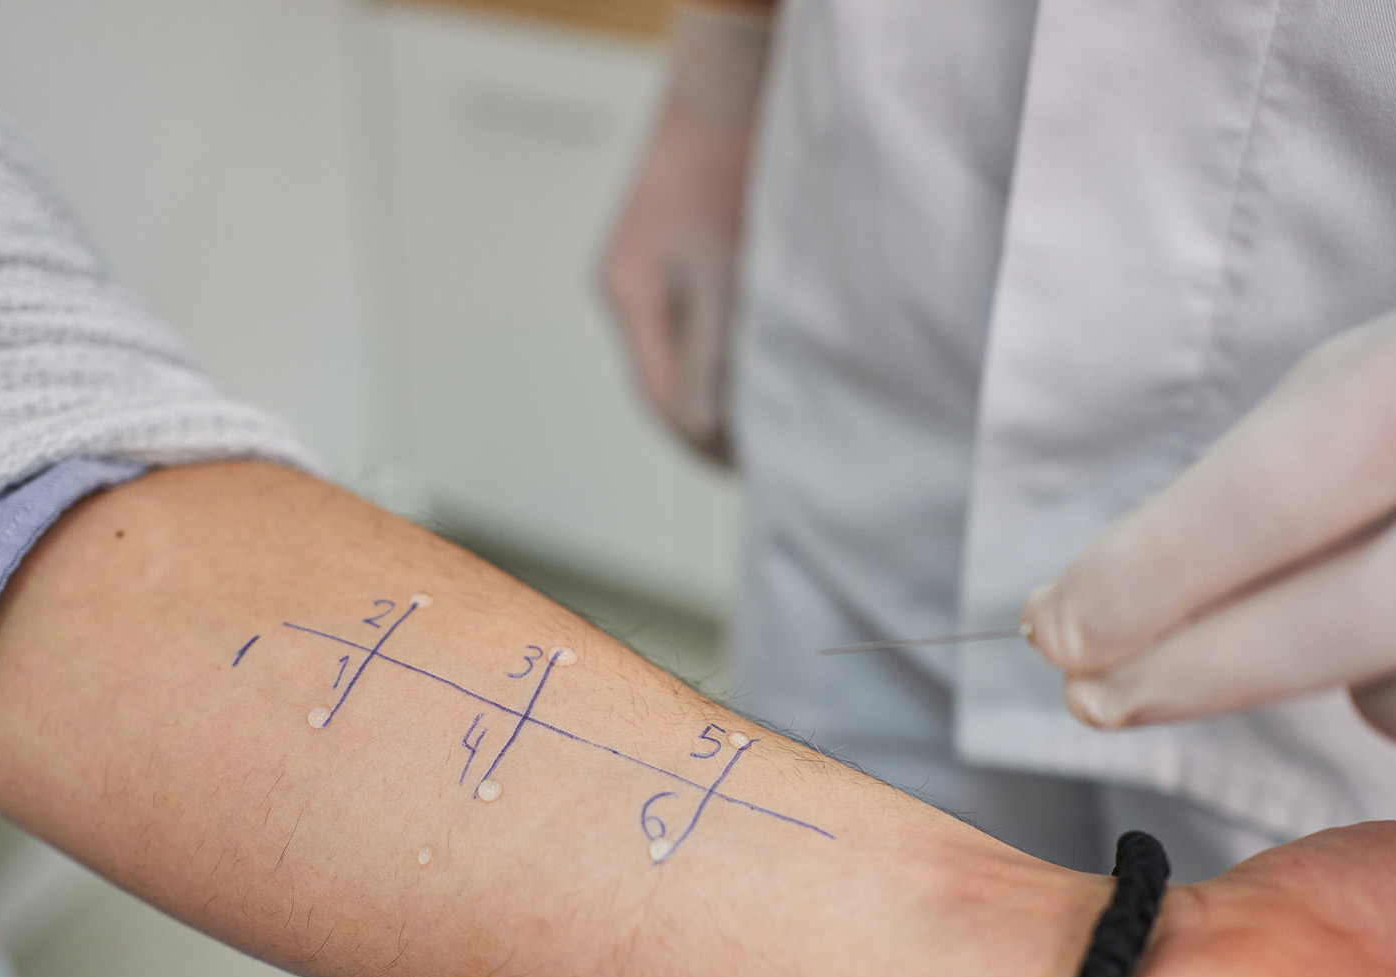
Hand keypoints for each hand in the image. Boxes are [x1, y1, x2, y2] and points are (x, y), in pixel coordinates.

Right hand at [603, 5, 768, 464]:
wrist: (731, 84)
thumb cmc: (729, 169)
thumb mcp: (722, 274)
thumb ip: (710, 356)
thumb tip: (705, 433)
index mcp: (628, 299)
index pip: (659, 400)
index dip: (704, 445)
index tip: (750, 473)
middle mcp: (629, 291)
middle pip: (664, 382)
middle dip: (710, 426)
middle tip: (763, 463)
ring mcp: (649, 271)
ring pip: (681, 353)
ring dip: (718, 390)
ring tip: (767, 424)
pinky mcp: (676, 252)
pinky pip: (695, 322)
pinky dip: (724, 351)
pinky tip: (759, 362)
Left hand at [1022, 287, 1395, 751]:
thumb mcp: (1391, 373)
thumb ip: (1269, 487)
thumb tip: (1100, 613)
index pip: (1274, 495)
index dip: (1147, 579)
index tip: (1053, 629)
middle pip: (1335, 627)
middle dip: (1189, 670)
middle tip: (1087, 689)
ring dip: (1353, 670)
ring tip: (1387, 591)